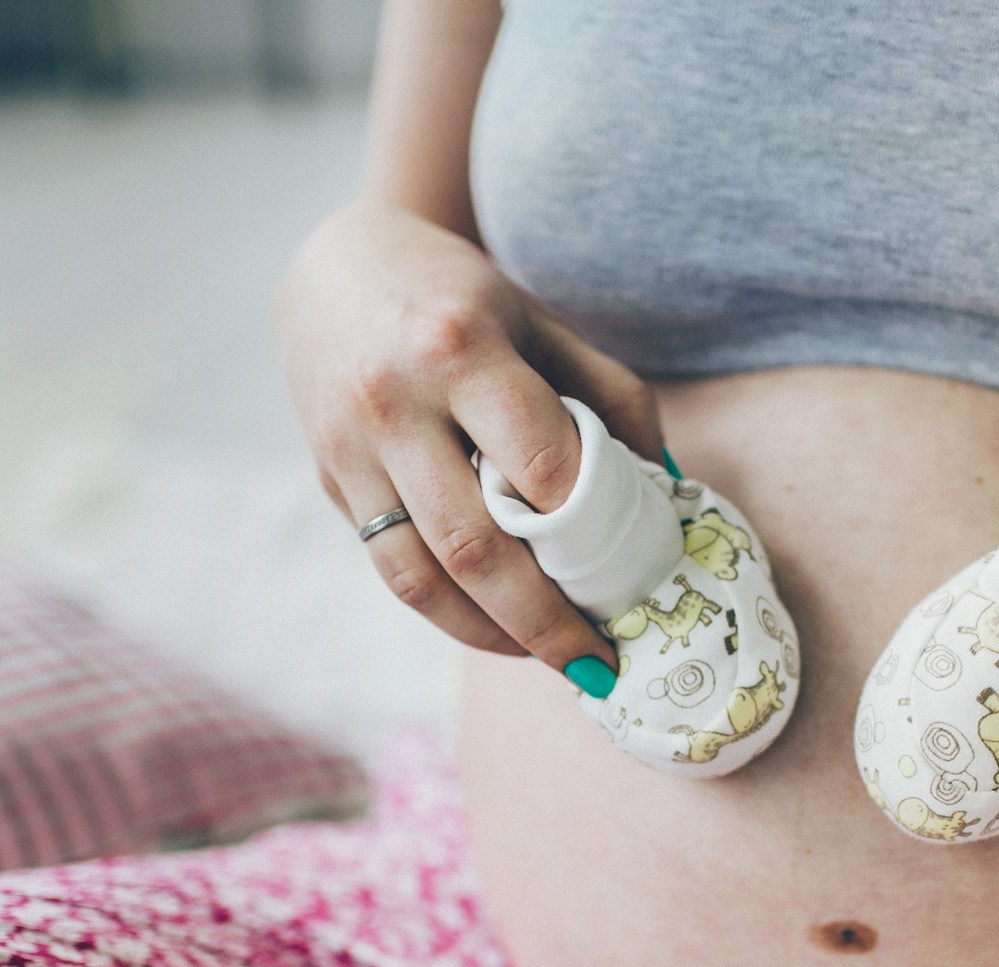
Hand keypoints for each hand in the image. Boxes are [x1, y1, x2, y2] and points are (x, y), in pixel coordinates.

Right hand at [275, 200, 664, 674]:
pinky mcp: (330, 483)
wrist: (334, 269)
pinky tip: (498, 630)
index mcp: (458, 348)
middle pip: (473, 545)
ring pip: (419, 577)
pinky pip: (391, 570)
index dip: (586, 528)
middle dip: (543, 622)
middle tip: (600, 665)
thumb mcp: (543, 323)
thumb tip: (669, 489)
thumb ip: (611, 398)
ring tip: (550, 662)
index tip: (633, 579)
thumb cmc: (461, 299)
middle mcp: (393, 402)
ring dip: (491, 636)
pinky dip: (448, 614)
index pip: (534, 462)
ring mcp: (350, 450)